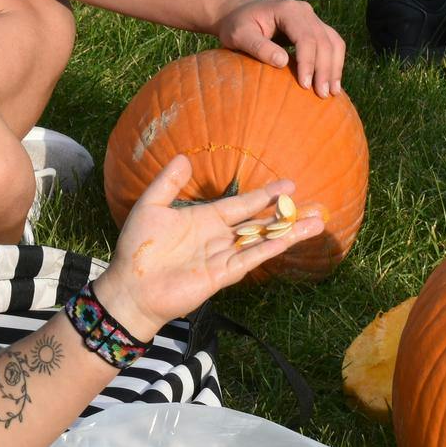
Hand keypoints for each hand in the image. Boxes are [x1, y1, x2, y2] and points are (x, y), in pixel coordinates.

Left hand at [90, 156, 320, 337]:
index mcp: (205, 219)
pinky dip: (270, 248)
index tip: (289, 185)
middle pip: (259, 223)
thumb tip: (184, 158)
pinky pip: (250, 258)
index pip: (242, 205)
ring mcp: (222, 256)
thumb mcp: (151, 207)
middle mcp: (219, 237)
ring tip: (315, 223)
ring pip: (262, 241)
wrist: (129, 288)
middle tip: (312, 205)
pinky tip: (289, 240)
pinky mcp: (221, 275)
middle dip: (285, 214)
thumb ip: (168, 183)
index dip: (265, 195)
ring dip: (288, 232)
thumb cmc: (136, 249)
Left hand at [215, 0, 346, 97]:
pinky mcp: (314, 28)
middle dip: (325, 69)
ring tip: (333, 92)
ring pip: (334, 42)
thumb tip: (283, 62)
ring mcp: (312, 18)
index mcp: (287, 10)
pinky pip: (332, 44)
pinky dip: (334, 63)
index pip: (306, 37)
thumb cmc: (236, 26)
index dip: (308, 62)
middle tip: (322, 94)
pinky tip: (332, 82)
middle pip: (324, 41)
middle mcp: (304, 11)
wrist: (239, 14)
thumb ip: (259, 47)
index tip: (305, 86)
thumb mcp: (239, 36)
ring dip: (335, 67)